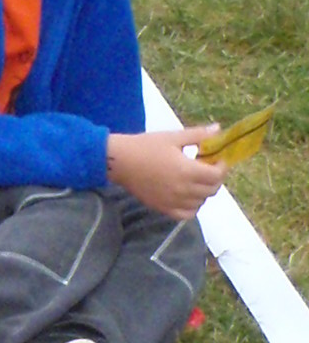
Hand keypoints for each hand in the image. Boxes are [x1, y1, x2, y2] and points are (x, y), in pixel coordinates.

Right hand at [106, 125, 223, 218]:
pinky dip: (193, 206)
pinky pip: (188, 213)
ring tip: (194, 179)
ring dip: (203, 191)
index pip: (217, 175)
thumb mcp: (172, 137)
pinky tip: (187, 195)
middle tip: (206, 167)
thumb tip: (218, 129)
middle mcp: (184, 189)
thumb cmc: (145, 146)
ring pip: (201, 202)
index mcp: (187, 170)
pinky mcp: (165, 209)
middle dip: (214, 178)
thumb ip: (198, 135)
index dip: (222, 167)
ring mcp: (175, 202)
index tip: (217, 159)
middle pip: (212, 190)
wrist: (120, 161)